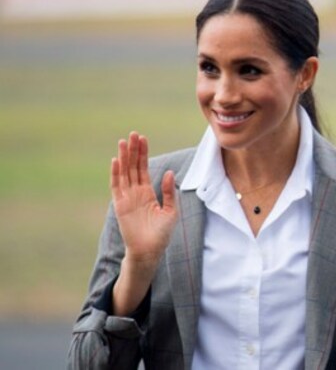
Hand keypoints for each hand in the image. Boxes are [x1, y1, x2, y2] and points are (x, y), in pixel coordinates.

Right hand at [111, 132, 177, 269]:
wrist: (150, 251)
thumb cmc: (161, 234)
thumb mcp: (171, 210)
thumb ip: (169, 192)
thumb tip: (171, 173)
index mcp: (148, 192)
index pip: (144, 168)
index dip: (143, 154)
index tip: (143, 138)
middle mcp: (135, 192)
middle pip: (133, 167)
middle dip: (134, 150)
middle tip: (133, 134)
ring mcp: (127, 198)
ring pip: (124, 173)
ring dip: (124, 157)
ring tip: (124, 141)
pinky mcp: (120, 205)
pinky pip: (116, 186)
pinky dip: (116, 173)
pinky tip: (117, 160)